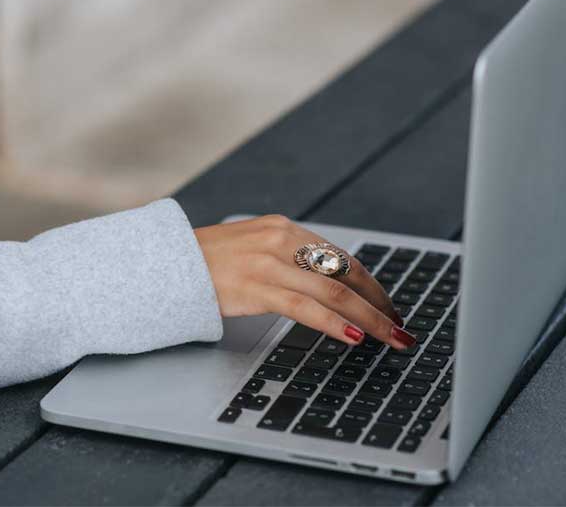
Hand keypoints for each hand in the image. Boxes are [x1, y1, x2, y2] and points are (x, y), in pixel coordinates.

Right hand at [195, 215, 415, 349]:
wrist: (164, 262)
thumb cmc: (206, 261)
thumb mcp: (252, 247)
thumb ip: (286, 259)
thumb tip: (323, 287)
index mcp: (283, 228)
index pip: (341, 259)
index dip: (371, 286)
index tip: (387, 306)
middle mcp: (281, 239)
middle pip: (345, 274)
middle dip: (380, 304)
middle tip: (401, 327)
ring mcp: (269, 262)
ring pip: (334, 292)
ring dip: (370, 318)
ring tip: (391, 338)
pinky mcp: (255, 287)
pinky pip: (306, 308)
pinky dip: (335, 323)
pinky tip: (355, 337)